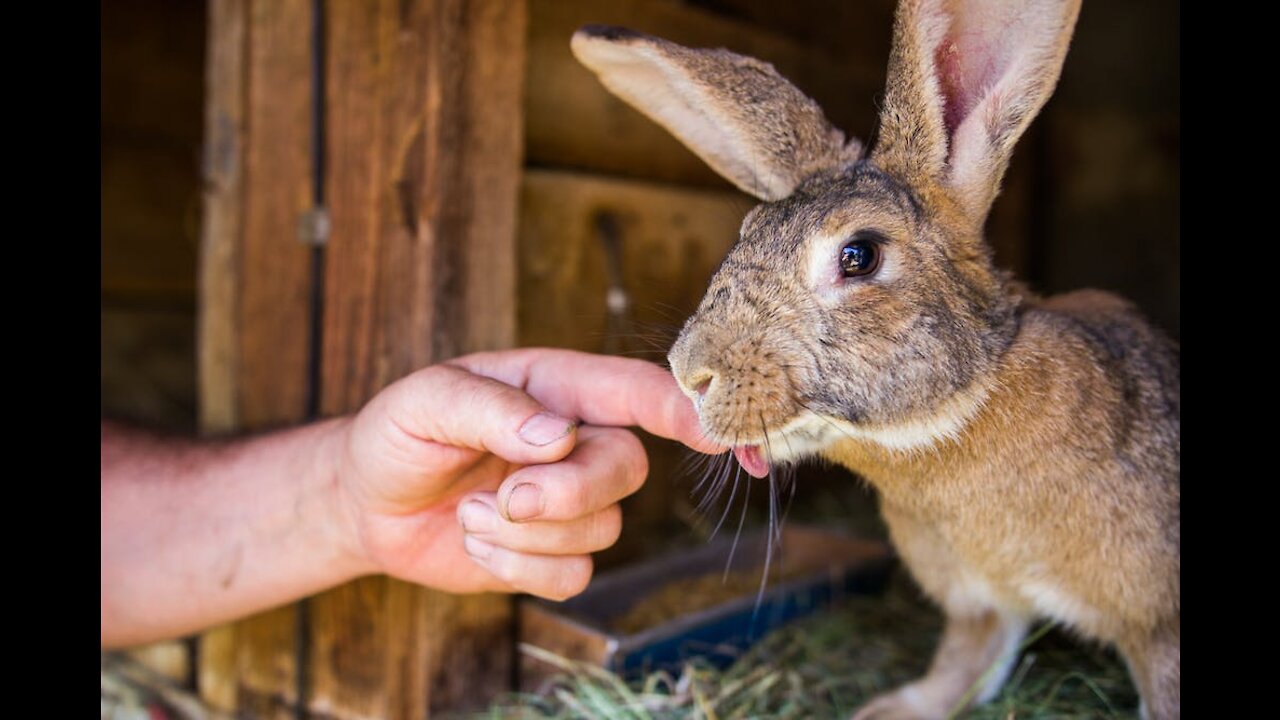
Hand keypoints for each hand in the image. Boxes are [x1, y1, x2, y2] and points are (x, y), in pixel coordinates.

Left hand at [333, 348, 721, 599]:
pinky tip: (478, 542)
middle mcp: (577, 441)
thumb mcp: (425, 401)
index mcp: (555, 387)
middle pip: (627, 468)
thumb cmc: (398, 435)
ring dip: (523, 533)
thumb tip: (558, 436)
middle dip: (569, 493)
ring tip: (470, 511)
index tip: (716, 431)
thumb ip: (489, 408)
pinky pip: (574, 575)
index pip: (635, 390)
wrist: (367, 503)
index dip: (684, 408)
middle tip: (506, 497)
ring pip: (601, 529)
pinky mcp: (553, 554)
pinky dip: (518, 569)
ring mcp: (570, 500)